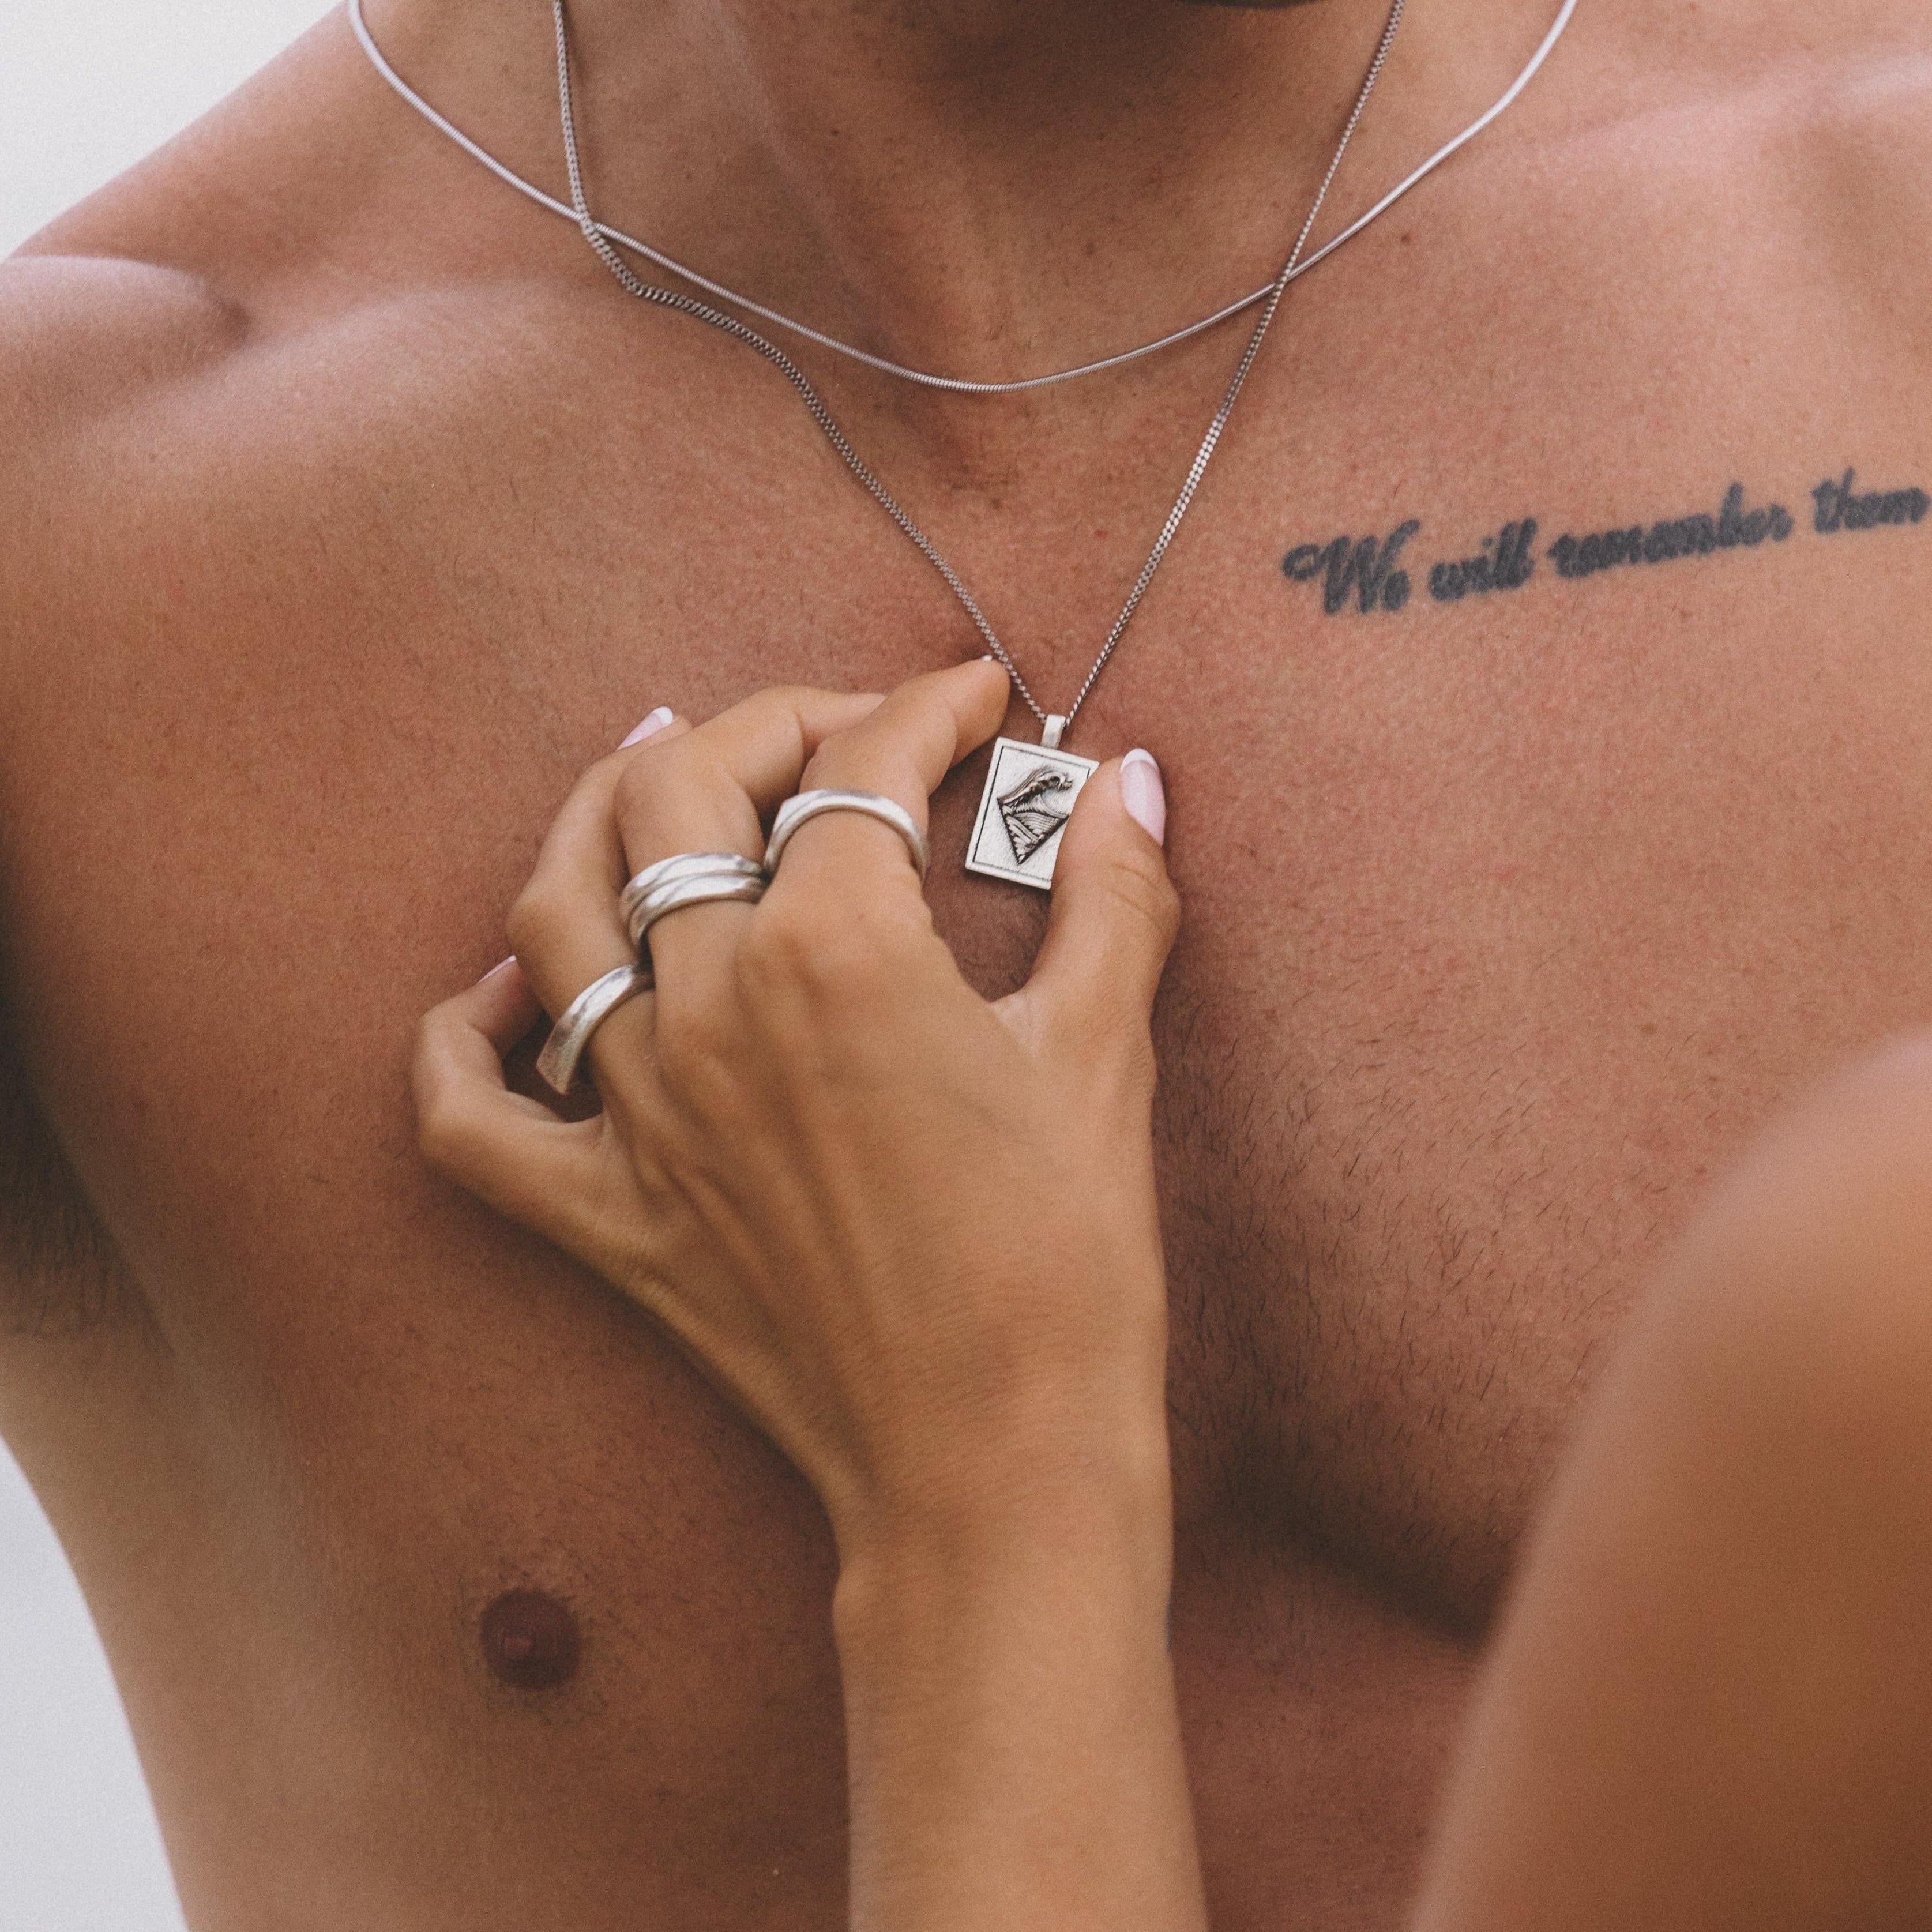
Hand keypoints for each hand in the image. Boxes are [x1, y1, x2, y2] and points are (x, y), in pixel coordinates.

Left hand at [415, 661, 1204, 1929]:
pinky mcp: (606, 1214)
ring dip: (599, 817)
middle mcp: (710, 1006)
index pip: (862, 767)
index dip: (931, 706)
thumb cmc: (1063, 1264)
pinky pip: (470, 1115)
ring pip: (555, 907)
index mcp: (837, 950)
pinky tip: (510, 988)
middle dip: (760, 723)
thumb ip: (1112, 895)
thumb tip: (1128, 780)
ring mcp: (639, 1112)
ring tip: (651, 775)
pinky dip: (469, 1038)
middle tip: (834, 730)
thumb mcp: (1102, 1057)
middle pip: (678, 789)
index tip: (978, 702)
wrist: (994, 1462)